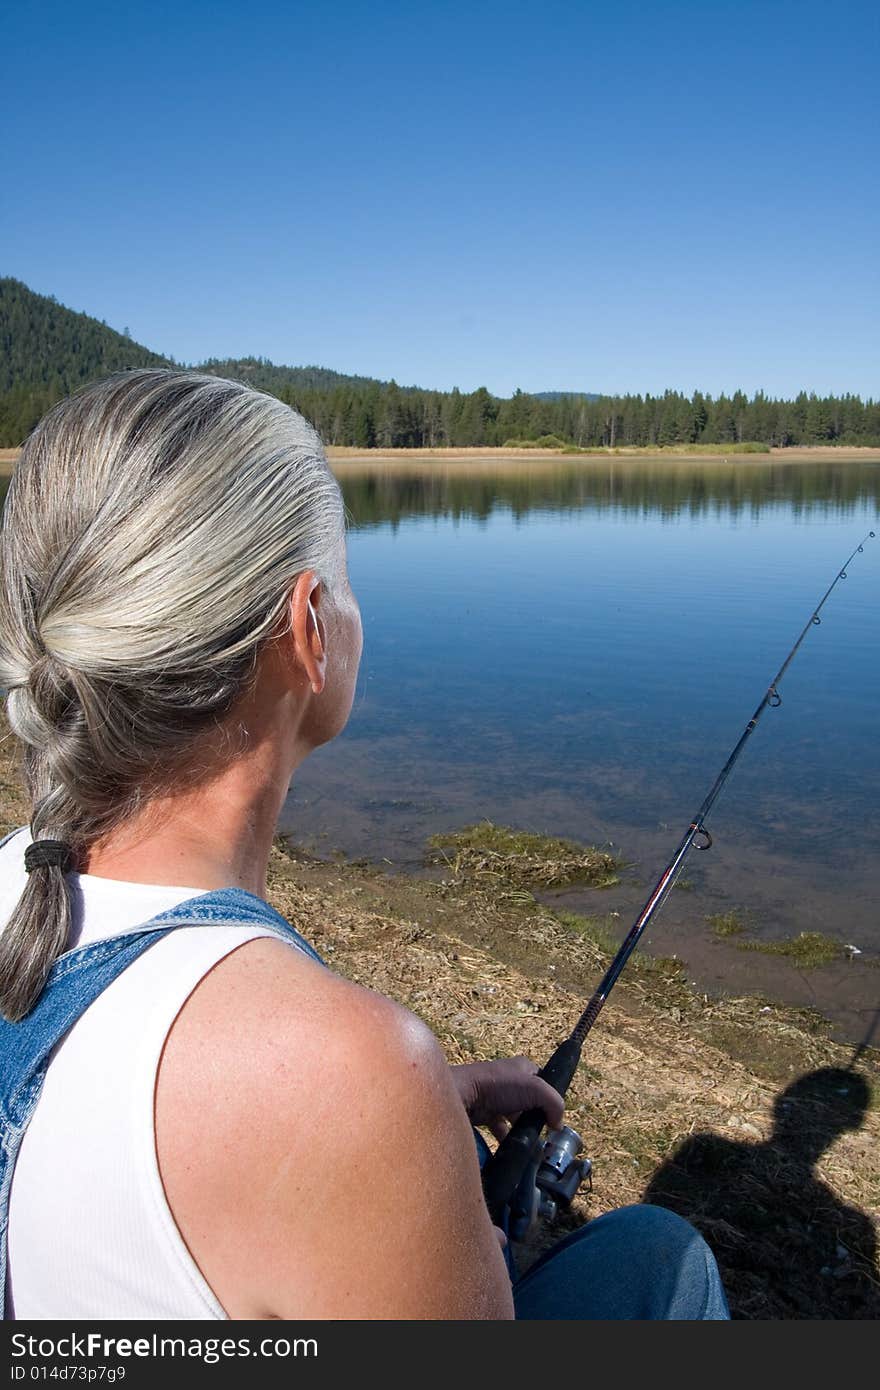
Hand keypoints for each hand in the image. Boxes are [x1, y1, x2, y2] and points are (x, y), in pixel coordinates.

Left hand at [450, 1056, 564, 1140]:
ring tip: (528, 1145)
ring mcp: (495, 1096)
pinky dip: (505, 1138)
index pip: (543, 1082)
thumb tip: (557, 1124)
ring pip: (514, 1116)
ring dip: (520, 1129)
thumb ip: (554, 1104)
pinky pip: (498, 1128)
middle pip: (529, 1101)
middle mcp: (508, 1080)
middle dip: (535, 1117)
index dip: (550, 1098)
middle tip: (541, 1133)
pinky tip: (510, 1147)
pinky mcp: (483, 1112)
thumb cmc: (498, 1085)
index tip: (554, 1117)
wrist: (462, 1096)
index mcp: (522, 1068)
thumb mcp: (536, 1089)